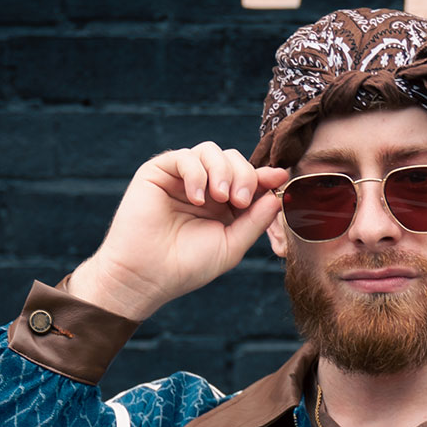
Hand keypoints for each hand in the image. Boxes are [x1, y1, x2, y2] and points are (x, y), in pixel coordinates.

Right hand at [68, 143, 288, 320]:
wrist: (148, 275)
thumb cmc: (188, 265)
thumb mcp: (232, 245)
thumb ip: (255, 221)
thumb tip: (277, 196)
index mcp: (224, 204)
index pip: (248, 179)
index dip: (264, 176)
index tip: (278, 178)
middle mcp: (204, 187)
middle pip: (233, 159)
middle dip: (244, 175)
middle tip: (239, 202)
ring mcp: (181, 178)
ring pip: (210, 151)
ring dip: (222, 171)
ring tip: (220, 198)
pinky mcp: (158, 172)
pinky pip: (184, 157)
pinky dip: (196, 174)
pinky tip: (197, 199)